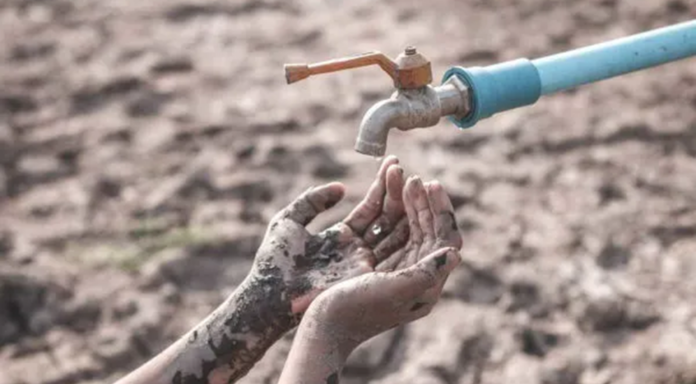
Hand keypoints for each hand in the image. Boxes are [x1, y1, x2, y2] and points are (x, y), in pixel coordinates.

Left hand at [251, 156, 408, 318]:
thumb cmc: (274, 260)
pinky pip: (392, 249)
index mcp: (343, 236)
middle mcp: (359, 249)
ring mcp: (365, 262)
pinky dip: (403, 228)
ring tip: (412, 180)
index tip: (392, 163)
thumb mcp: (289, 220)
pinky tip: (412, 207)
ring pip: (393, 231)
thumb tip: (341, 187)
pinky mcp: (366, 274)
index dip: (381, 186)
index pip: (370, 208)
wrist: (269, 294)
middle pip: (386, 218)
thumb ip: (313, 200)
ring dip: (403, 206)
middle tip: (404, 169)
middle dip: (397, 193)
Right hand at [302, 177, 462, 350]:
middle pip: (427, 230)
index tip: (431, 184)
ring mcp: (394, 269)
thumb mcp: (393, 291)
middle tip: (415, 177)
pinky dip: (386, 209)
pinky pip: (387, 230)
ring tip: (399, 174)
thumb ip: (426, 273)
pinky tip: (384, 190)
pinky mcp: (374, 264)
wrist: (322, 330)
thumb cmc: (355, 312)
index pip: (445, 240)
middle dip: (422, 202)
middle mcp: (413, 276)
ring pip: (407, 226)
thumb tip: (456, 253)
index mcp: (425, 285)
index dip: (441, 211)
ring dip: (405, 200)